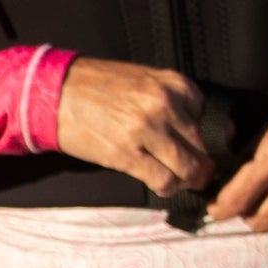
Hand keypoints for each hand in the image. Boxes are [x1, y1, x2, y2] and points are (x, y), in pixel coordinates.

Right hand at [51, 57, 221, 196]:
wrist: (54, 92)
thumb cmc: (99, 86)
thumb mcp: (146, 80)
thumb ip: (177, 100)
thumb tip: (209, 131)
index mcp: (174, 85)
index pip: (213, 121)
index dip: (212, 141)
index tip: (206, 152)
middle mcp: (165, 105)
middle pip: (204, 148)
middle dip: (204, 166)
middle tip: (199, 175)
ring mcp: (145, 130)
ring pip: (188, 168)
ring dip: (188, 181)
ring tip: (180, 181)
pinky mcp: (125, 154)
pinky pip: (163, 180)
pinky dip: (167, 188)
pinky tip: (160, 184)